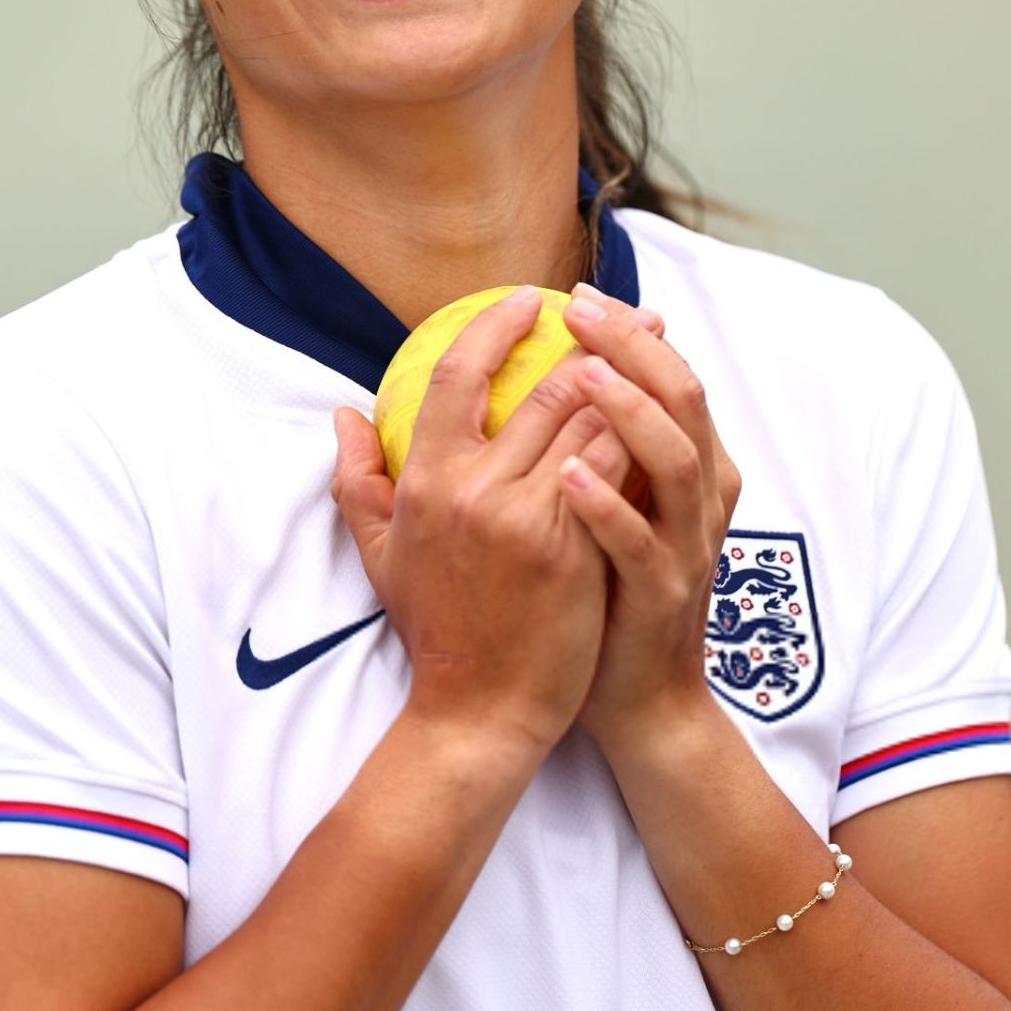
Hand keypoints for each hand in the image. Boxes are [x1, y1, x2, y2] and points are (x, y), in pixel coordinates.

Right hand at [330, 288, 638, 758]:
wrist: (478, 710)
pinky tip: (666, 418)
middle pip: (545, 388)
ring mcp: (529, 519)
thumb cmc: (434, 629)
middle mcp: (475, 490)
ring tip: (658, 350)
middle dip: (594, 340)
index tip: (530, 299)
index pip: (456, 375)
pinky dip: (642, 438)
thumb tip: (344, 414)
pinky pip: (618, 473)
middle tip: (625, 314)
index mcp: (425, 481)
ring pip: (592, 422)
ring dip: (631, 379)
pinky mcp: (575, 550)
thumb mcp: (381, 552)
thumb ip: (358, 479)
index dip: (495, 326)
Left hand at [556, 283, 742, 746]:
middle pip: (683, 398)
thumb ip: (588, 446)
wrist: (636, 699)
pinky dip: (607, 502)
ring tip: (581, 372)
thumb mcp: (604, 508)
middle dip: (632, 345)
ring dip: (629, 409)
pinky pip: (639, 541)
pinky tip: (566, 475)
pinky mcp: (662, 594)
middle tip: (579, 310)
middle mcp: (698, 497)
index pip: (667, 378)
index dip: (628, 332)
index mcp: (686, 469)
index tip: (575, 296)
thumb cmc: (604, 595)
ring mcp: (685, 546)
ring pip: (675, 459)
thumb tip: (533, 381)